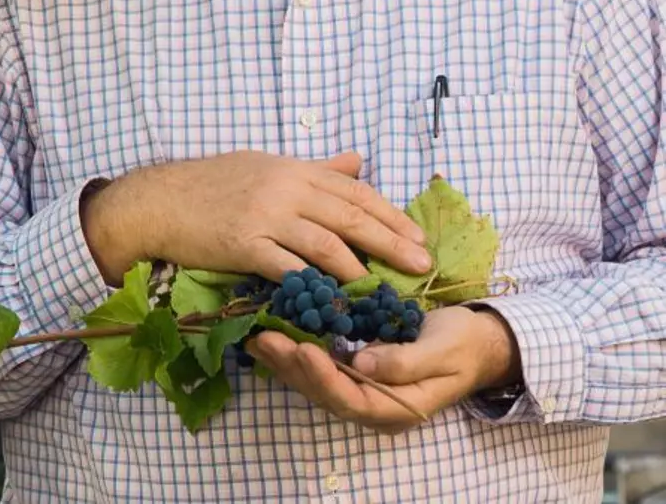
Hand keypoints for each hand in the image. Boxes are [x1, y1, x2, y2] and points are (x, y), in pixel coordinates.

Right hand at [81, 149, 430, 285]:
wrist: (161, 200)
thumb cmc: (214, 184)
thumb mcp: (269, 165)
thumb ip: (316, 168)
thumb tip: (357, 160)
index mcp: (295, 169)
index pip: (354, 190)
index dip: (390, 214)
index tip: (418, 236)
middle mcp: (287, 188)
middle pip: (350, 215)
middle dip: (391, 241)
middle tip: (421, 264)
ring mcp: (266, 216)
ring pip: (326, 242)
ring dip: (360, 269)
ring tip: (384, 289)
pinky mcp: (244, 245)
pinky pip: (287, 268)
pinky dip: (313, 286)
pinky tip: (332, 303)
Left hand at [246, 306, 521, 434]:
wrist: (479, 342)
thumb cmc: (463, 345)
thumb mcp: (442, 352)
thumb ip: (404, 362)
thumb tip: (364, 364)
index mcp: (396, 406)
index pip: (350, 398)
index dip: (323, 376)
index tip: (303, 348)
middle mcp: (374, 403)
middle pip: (325, 392)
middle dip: (293, 366)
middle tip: (265, 338)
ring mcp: (365, 387)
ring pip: (317, 380)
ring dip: (288, 360)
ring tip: (259, 336)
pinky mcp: (359, 367)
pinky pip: (324, 363)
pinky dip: (299, 349)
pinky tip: (278, 331)